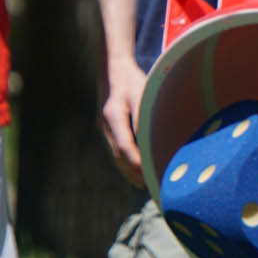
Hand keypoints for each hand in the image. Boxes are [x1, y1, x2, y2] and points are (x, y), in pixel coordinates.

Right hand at [99, 57, 149, 187]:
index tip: (150, 172)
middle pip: (119, 156)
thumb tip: (150, 138)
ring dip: (130, 172)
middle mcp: (106, 126)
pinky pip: (116, 152)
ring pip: (117, 157)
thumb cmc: (131, 81)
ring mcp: (105, 129)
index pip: (125, 146)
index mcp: (114, 116)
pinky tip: (138, 172)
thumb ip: (143, 116)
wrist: (113, 71)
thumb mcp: (140, 94)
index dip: (137, 162)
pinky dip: (126, 164)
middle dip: (135, 173)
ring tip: (146, 184)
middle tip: (152, 186)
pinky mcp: (108, 130)